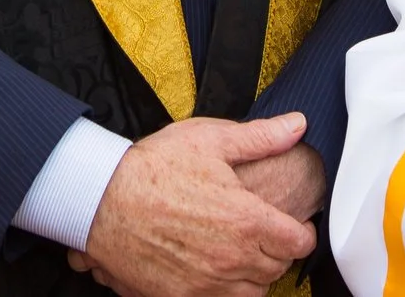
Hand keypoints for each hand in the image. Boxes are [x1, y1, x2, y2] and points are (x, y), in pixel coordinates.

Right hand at [66, 114, 317, 296]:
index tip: (296, 225)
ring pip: (254, 291)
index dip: (303, 232)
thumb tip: (296, 125)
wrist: (102, 200)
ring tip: (241, 251)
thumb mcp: (209, 140)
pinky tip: (215, 268)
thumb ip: (260, 137)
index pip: (299, 242)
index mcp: (247, 219)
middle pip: (278, 267)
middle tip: (265, 232)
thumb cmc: (153, 168)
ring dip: (255, 273)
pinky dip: (226, 289)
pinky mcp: (184, 296)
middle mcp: (233, 258)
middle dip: (278, 250)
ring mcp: (208, 282)